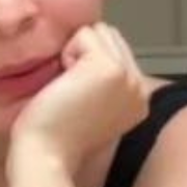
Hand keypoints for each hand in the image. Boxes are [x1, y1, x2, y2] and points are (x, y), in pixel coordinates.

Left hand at [10, 23, 148, 172]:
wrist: (45, 154)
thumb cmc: (53, 134)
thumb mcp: (87, 106)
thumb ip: (99, 82)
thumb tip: (84, 52)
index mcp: (138, 99)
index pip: (117, 50)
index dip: (86, 58)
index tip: (73, 91)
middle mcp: (140, 87)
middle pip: (110, 36)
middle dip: (83, 52)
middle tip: (68, 88)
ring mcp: (129, 76)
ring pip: (98, 32)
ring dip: (74, 52)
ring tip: (67, 86)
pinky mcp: (110, 67)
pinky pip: (84, 34)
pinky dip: (66, 52)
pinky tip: (63, 82)